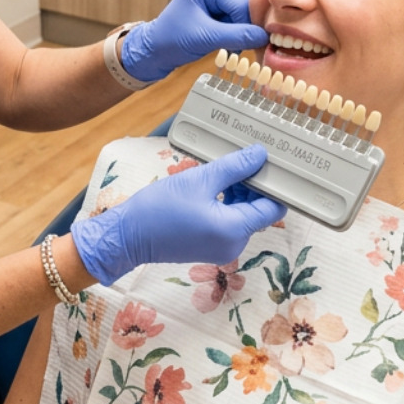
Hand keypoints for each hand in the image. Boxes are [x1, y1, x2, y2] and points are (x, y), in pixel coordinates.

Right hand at [71, 145, 286, 285]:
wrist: (128, 236)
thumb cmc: (161, 207)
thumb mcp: (200, 179)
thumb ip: (234, 167)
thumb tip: (260, 155)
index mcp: (235, 230)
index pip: (273, 208)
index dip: (275, 185)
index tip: (268, 163)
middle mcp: (234, 244)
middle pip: (259, 212)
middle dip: (254, 186)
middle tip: (241, 160)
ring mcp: (222, 248)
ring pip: (244, 216)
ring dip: (239, 193)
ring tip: (223, 171)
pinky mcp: (210, 247)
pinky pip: (229, 223)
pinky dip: (227, 204)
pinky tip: (213, 186)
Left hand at [118, 0, 267, 82]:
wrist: (156, 48)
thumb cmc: (172, 39)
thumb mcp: (206, 38)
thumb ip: (236, 35)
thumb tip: (264, 36)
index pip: (241, 1)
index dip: (249, 25)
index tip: (257, 45)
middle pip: (246, 4)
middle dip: (245, 27)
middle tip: (241, 48)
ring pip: (246, 10)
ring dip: (243, 30)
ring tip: (231, 45)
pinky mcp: (221, 1)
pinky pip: (241, 14)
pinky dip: (238, 30)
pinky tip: (230, 41)